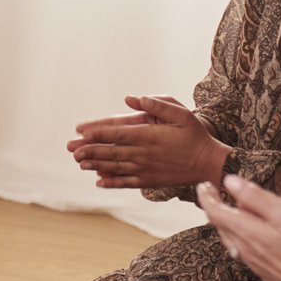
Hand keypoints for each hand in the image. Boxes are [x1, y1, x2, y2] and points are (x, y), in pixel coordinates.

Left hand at [68, 95, 224, 191]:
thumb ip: (157, 104)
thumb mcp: (180, 113)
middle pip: (112, 152)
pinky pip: (127, 182)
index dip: (98, 132)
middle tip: (71, 149)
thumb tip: (132, 98)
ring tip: (79, 163)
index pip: (117, 133)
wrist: (208, 164)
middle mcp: (144, 154)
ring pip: (116, 167)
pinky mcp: (150, 180)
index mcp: (149, 135)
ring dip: (96, 165)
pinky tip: (99, 182)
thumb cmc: (195, 135)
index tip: (81, 131)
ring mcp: (146, 169)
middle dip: (90, 150)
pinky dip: (112, 182)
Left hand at [195, 176, 280, 280]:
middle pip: (220, 227)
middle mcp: (244, 249)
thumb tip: (230, 182)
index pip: (214, 212)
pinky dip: (239, 237)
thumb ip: (254, 197)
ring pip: (230, 240)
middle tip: (212, 194)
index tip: (203, 185)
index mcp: (246, 231)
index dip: (206, 196)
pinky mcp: (264, 272)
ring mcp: (253, 263)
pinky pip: (243, 251)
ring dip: (226, 223)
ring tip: (228, 211)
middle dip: (214, 208)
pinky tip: (250, 235)